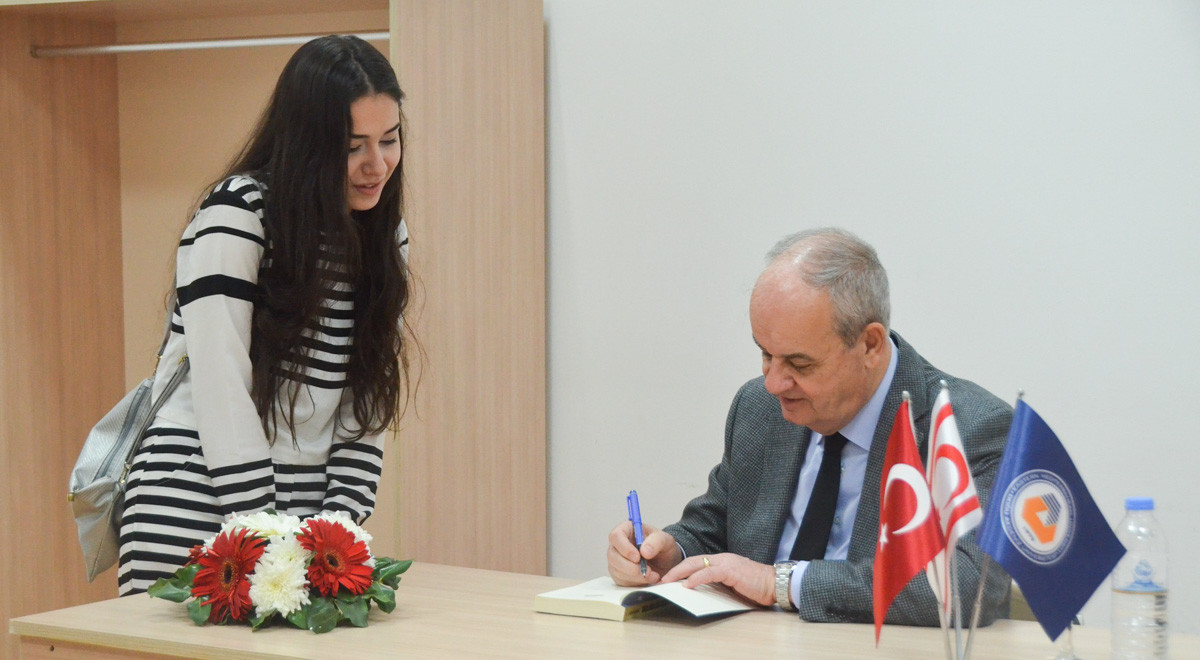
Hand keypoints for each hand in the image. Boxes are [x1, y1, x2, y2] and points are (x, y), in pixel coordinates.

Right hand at [607, 521, 681, 585]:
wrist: (666, 562)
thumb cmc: (663, 546)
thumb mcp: (665, 540)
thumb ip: (656, 541)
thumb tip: (644, 551)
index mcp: (626, 530)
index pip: (616, 536)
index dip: (624, 548)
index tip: (637, 557)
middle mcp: (618, 545)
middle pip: (613, 556)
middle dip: (630, 567)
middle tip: (648, 571)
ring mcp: (616, 560)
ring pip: (617, 571)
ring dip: (636, 576)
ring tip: (653, 575)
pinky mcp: (619, 574)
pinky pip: (622, 581)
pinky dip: (636, 582)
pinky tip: (648, 579)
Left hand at [660, 553, 775, 606]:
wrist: (774, 584)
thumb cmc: (756, 587)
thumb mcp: (732, 585)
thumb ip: (718, 584)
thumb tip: (701, 591)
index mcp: (722, 561)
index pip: (696, 562)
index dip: (681, 570)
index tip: (669, 579)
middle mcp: (722, 559)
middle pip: (692, 560)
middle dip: (675, 570)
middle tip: (662, 579)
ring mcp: (726, 563)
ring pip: (697, 564)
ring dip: (680, 573)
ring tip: (668, 581)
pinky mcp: (731, 571)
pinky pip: (709, 572)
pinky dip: (696, 578)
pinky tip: (687, 585)